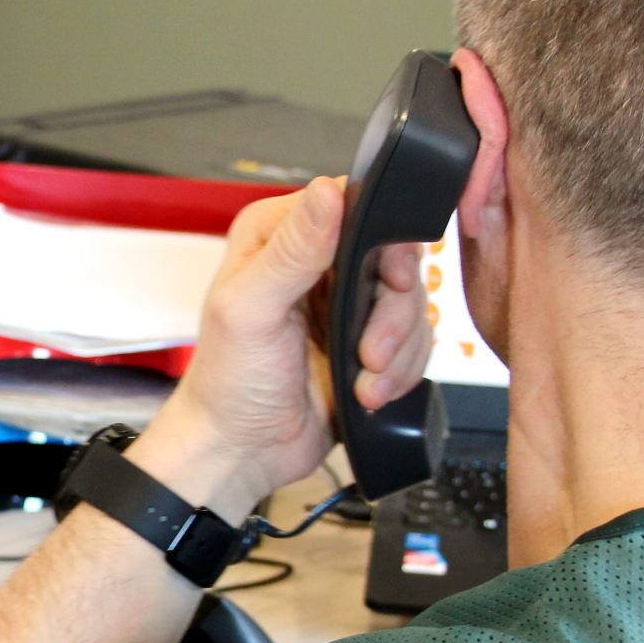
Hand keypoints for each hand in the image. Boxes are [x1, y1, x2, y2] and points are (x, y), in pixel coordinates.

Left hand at [133, 178, 431, 515]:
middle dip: (394, 311)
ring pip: (412, 302)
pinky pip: (415, 340)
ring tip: (363, 378)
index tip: (385, 280)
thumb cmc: (229, 384)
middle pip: (396, 255)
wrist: (243, 450)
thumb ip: (291, 251)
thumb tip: (328, 192)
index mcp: (280, 235)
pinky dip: (402, 370)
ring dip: (397, 349)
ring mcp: (346, 302)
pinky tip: (368, 390)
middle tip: (370, 350)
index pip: (355, 204)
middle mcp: (317, 261)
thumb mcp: (251, 311)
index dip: (383, 239)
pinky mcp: (367, 340)